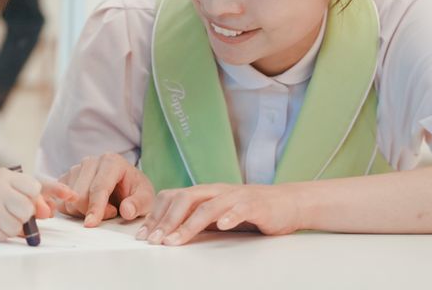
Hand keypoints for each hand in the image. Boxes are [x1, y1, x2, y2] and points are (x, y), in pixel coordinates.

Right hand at [0, 168, 74, 240]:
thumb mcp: (15, 184)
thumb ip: (38, 195)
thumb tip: (50, 212)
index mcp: (7, 177)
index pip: (34, 188)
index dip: (34, 197)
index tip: (26, 196)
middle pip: (26, 210)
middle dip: (26, 214)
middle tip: (16, 211)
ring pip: (16, 227)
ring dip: (15, 226)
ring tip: (5, 218)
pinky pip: (2, 237)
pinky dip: (2, 233)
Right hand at [58, 153, 154, 226]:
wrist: (126, 186)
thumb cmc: (135, 190)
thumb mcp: (146, 198)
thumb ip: (138, 204)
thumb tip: (127, 211)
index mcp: (111, 161)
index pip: (99, 187)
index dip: (95, 207)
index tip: (91, 224)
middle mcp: (91, 161)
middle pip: (80, 195)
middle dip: (93, 211)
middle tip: (112, 212)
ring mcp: (77, 168)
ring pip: (68, 200)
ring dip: (83, 212)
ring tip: (101, 207)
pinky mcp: (66, 179)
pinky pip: (61, 202)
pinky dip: (73, 211)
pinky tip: (88, 208)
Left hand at [136, 183, 301, 245]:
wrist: (288, 203)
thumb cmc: (250, 210)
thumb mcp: (218, 215)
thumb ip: (197, 219)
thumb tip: (168, 232)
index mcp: (205, 192)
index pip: (174, 197)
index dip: (157, 215)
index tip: (144, 235)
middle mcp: (217, 191)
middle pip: (185, 199)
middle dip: (166, 221)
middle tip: (155, 241)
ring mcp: (236, 196)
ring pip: (208, 206)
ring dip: (189, 225)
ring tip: (175, 240)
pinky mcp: (255, 205)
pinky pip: (241, 208)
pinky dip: (230, 216)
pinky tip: (222, 225)